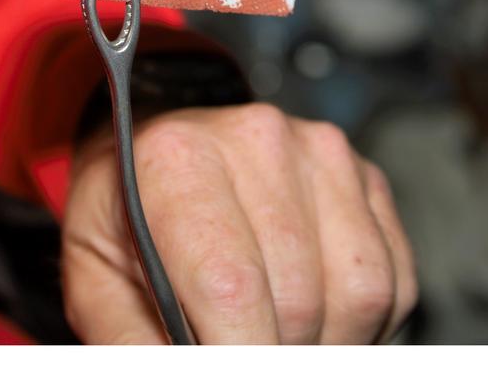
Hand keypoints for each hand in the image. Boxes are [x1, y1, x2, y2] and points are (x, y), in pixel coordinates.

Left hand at [62, 103, 416, 343]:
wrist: (156, 147)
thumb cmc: (125, 216)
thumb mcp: (95, 281)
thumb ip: (132, 343)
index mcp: (178, 160)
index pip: (232, 288)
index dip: (239, 354)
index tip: (229, 367)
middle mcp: (256, 141)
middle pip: (299, 301)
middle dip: (273, 351)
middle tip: (237, 344)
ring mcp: (319, 152)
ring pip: (359, 294)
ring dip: (322, 338)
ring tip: (271, 329)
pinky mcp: (363, 174)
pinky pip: (393, 278)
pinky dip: (360, 318)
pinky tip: (312, 307)